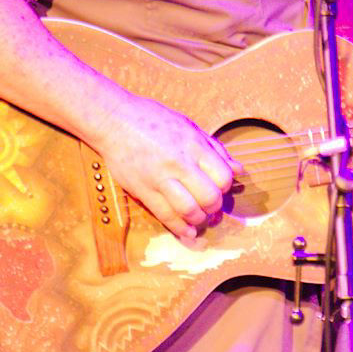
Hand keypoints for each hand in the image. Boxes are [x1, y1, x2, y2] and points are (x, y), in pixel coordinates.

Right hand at [92, 90, 239, 240]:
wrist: (114, 121)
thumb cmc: (151, 120)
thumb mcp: (188, 126)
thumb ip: (214, 148)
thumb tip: (238, 169)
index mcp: (193, 145)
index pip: (223, 176)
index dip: (226, 187)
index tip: (220, 187)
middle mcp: (179, 163)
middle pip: (209, 197)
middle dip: (215, 207)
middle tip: (212, 207)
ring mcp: (160, 178)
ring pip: (189, 210)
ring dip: (199, 219)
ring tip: (199, 218)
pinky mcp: (143, 190)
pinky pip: (166, 216)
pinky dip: (180, 228)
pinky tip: (188, 231)